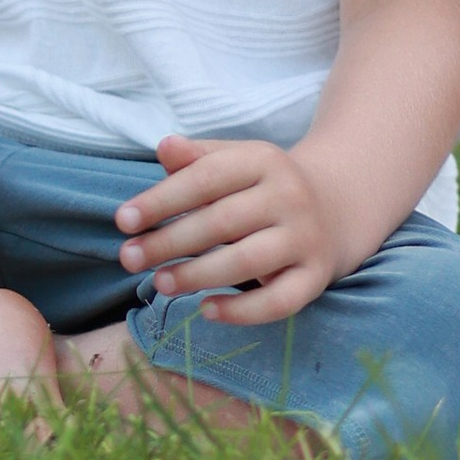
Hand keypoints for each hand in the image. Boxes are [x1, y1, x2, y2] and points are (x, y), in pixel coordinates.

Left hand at [116, 132, 344, 325]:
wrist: (337, 206)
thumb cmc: (264, 185)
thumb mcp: (235, 160)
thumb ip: (197, 158)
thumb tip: (164, 148)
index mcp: (263, 160)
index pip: (205, 179)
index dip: (161, 200)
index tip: (123, 221)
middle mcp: (289, 196)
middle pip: (222, 222)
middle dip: (170, 242)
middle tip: (129, 258)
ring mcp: (305, 238)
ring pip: (248, 262)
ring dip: (198, 275)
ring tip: (160, 284)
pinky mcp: (316, 277)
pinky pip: (280, 301)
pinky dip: (242, 311)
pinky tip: (207, 310)